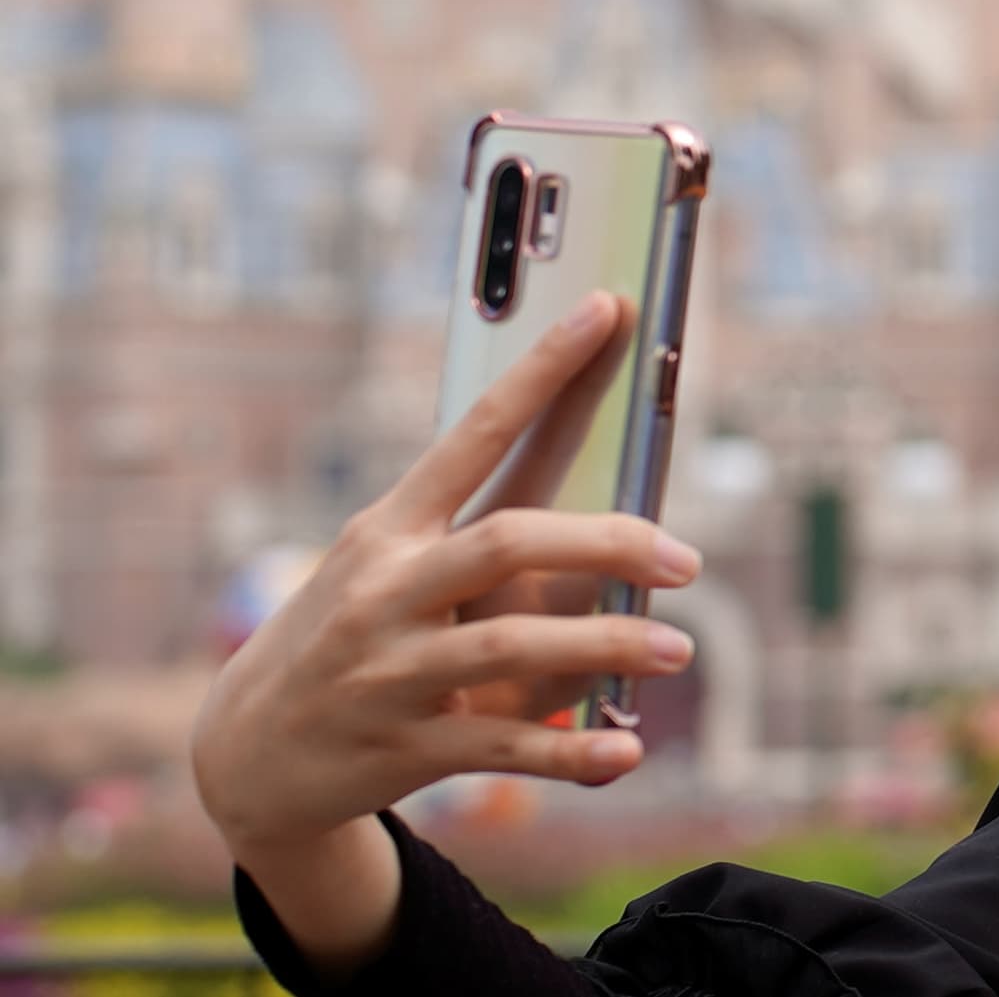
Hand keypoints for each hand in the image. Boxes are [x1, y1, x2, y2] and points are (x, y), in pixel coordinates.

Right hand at [191, 291, 702, 860]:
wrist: (247, 751)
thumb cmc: (353, 632)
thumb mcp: (390, 569)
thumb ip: (483, 539)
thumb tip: (611, 519)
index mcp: (391, 527)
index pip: (478, 431)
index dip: (544, 371)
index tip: (607, 311)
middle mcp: (388, 588)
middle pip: (508, 542)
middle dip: (607, 542)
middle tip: (687, 561)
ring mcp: (392, 669)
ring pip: (513, 645)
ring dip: (608, 647)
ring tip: (679, 651)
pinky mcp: (405, 746)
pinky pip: (503, 744)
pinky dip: (570, 751)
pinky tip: (627, 750)